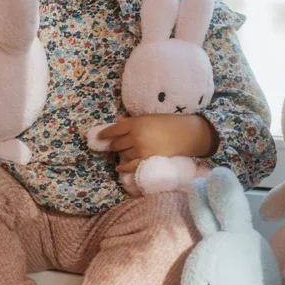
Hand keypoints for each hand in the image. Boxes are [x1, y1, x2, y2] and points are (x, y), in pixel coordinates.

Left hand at [98, 114, 218, 173]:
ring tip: (122, 153)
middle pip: (117, 143)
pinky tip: (119, 167)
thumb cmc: (168, 123)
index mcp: (135, 123)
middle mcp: (135, 137)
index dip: (105, 133)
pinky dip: (123, 167)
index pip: (114, 129)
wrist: (184, 135)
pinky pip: (130, 165)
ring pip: (123, 154)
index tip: (100, 136)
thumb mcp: (148, 117)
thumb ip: (132, 121)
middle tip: (113, 145)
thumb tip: (118, 121)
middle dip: (113, 145)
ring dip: (121, 153)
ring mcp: (140, 150)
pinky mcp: (146, 159)